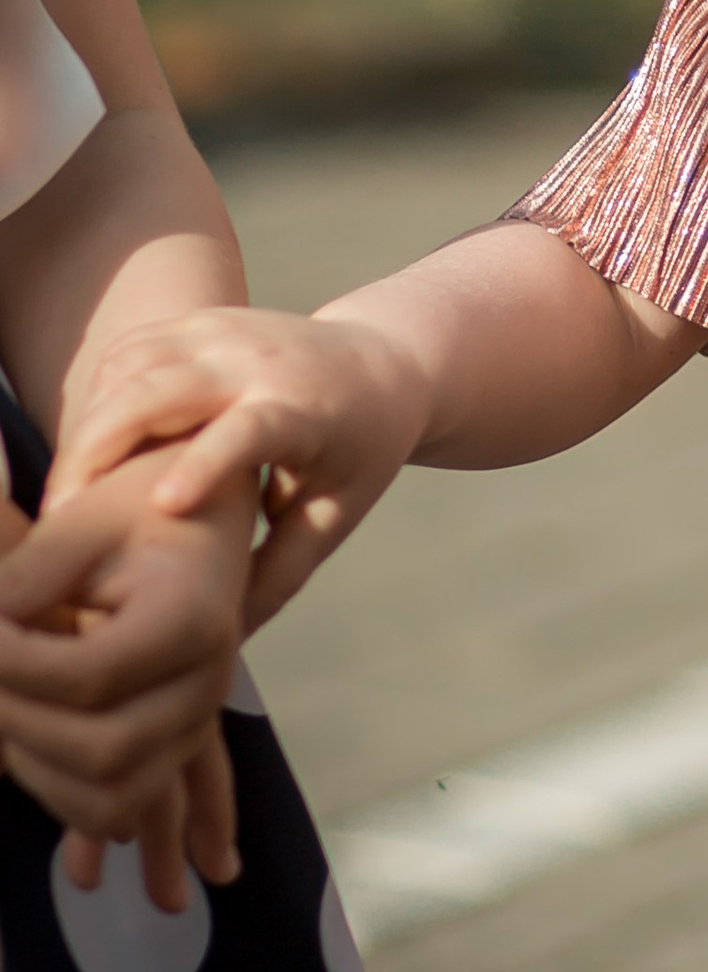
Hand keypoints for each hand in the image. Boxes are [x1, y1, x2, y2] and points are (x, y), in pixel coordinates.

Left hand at [0, 466, 252, 905]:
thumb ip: (23, 577)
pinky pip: (134, 807)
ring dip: (42, 779)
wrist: (197, 519)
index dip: (15, 663)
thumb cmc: (136, 510)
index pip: (90, 673)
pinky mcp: (179, 741)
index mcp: (189, 622)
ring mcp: (196, 719)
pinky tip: (64, 845)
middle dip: (20, 726)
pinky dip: (83, 822)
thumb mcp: (78, 524)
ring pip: (119, 794)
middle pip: (106, 749)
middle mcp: (206, 682)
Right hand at [54, 305, 429, 629]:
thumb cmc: (360, 453)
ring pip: (127, 368)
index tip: (162, 506)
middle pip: (158, 390)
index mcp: (304, 412)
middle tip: (59, 521)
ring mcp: (224, 333)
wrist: (383, 362)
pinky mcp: (198, 323)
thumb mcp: (336, 515)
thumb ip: (277, 575)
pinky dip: (96, 398)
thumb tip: (218, 648)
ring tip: (65, 498)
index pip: (248, 431)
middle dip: (97, 451)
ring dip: (86, 428)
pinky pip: (126, 353)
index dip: (203, 464)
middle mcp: (259, 362)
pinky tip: (86, 454)